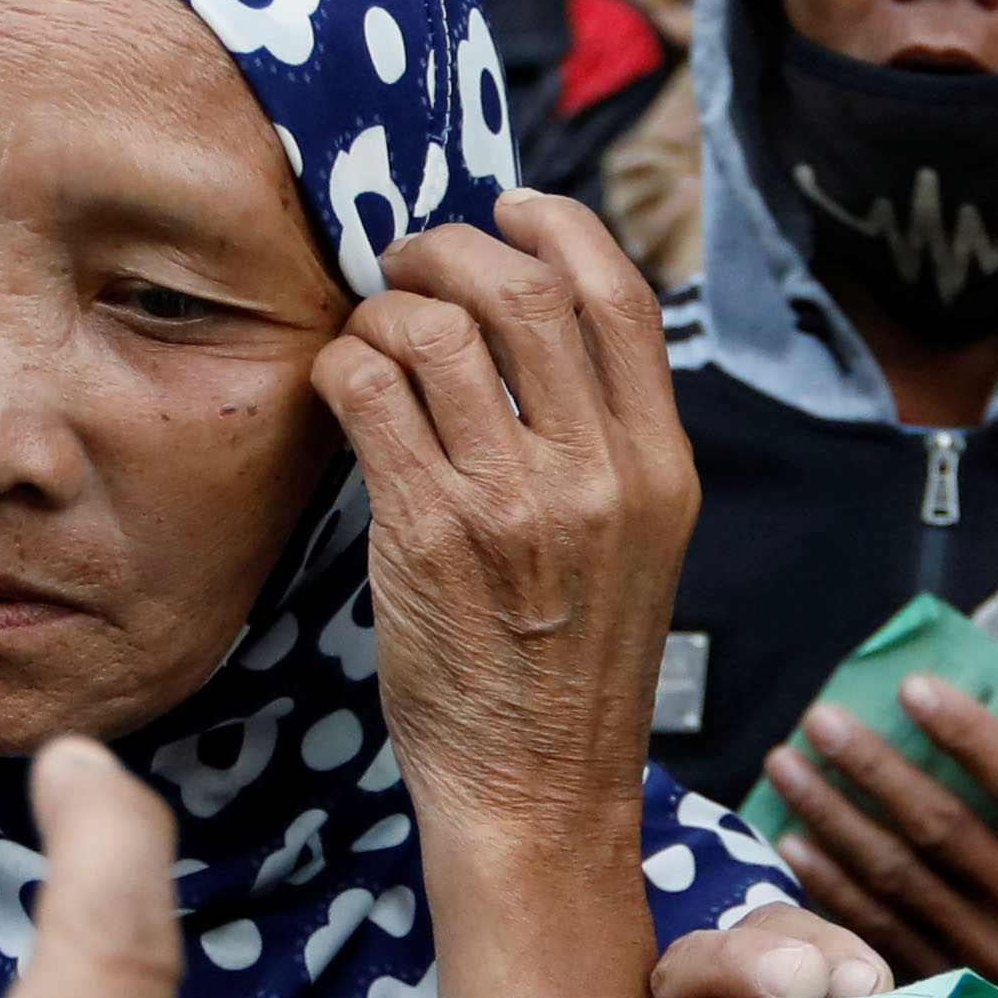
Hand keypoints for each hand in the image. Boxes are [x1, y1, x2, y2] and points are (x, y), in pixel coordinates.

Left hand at [319, 202, 697, 853]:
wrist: (537, 791)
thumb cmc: (569, 671)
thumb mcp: (633, 546)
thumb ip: (604, 442)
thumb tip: (532, 320)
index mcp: (660, 468)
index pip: (619, 296)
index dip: (556, 226)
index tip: (507, 206)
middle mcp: (598, 475)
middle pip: (522, 290)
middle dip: (448, 248)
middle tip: (406, 261)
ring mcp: (513, 504)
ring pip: (436, 333)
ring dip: (384, 311)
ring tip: (368, 335)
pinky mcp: (428, 535)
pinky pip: (369, 394)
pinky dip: (341, 367)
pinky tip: (338, 389)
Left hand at [758, 679, 997, 993]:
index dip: (963, 731)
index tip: (912, 686)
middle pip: (940, 828)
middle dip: (872, 767)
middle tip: (821, 719)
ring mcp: (994, 966)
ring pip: (897, 879)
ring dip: (833, 818)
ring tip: (786, 767)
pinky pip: (880, 933)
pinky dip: (833, 887)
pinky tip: (795, 846)